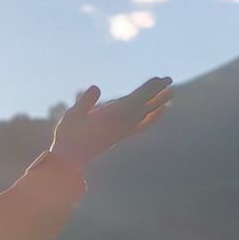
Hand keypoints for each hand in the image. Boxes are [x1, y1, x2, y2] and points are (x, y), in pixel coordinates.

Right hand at [50, 76, 172, 168]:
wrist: (69, 160)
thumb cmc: (68, 135)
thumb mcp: (72, 116)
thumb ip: (84, 101)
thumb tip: (95, 88)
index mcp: (115, 116)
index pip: (139, 98)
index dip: (151, 88)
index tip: (160, 79)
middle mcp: (123, 123)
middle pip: (147, 105)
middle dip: (158, 92)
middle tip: (169, 80)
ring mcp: (123, 131)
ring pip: (147, 115)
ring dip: (159, 103)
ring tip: (170, 94)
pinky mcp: (121, 136)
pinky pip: (142, 126)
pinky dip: (153, 118)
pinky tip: (160, 111)